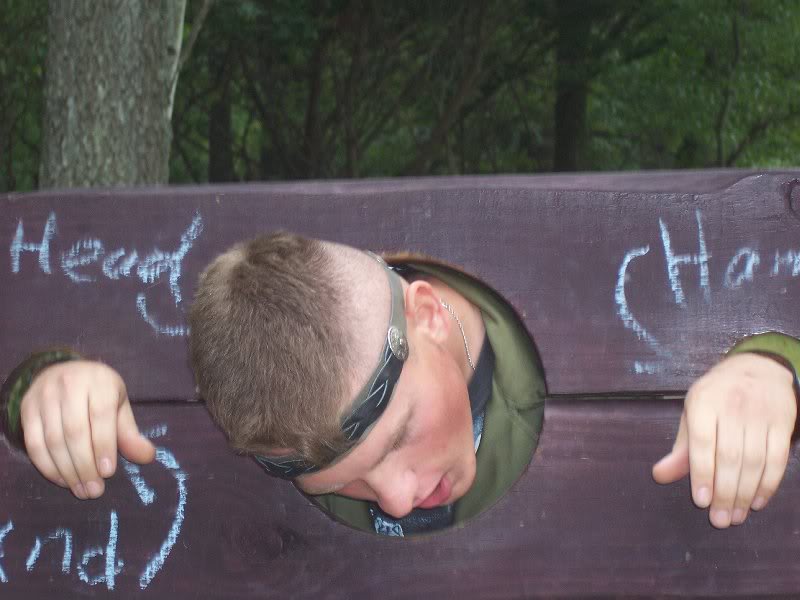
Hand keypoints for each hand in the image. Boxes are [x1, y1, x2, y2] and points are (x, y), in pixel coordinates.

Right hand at [19, 360, 154, 499]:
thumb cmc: (98, 392)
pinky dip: (47, 466)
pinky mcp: (27, 409)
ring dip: (67, 471)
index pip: (100, 415)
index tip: (108, 472)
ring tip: (81, 490)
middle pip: (75, 431)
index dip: (104, 445)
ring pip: (53, 440)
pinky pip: (34, 443)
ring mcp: (44, 396)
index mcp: (99, 381)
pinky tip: (62, 480)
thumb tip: (147, 457)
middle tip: (95, 490)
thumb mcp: (119, 405)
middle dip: (85, 465)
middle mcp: (69, 385)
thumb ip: (130, 432)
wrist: (65, 372)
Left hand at [652, 353, 796, 527]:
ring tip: (736, 516)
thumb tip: (659, 476)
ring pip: (755, 461)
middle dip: (725, 492)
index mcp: (703, 402)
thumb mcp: (692, 414)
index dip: (701, 473)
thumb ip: (680, 448)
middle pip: (730, 456)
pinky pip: (777, 459)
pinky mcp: (783, 422)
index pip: (702, 442)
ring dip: (745, 493)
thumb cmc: (717, 397)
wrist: (758, 368)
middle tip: (720, 520)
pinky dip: (768, 484)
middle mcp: (732, 406)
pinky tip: (757, 501)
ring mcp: (760, 414)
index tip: (701, 501)